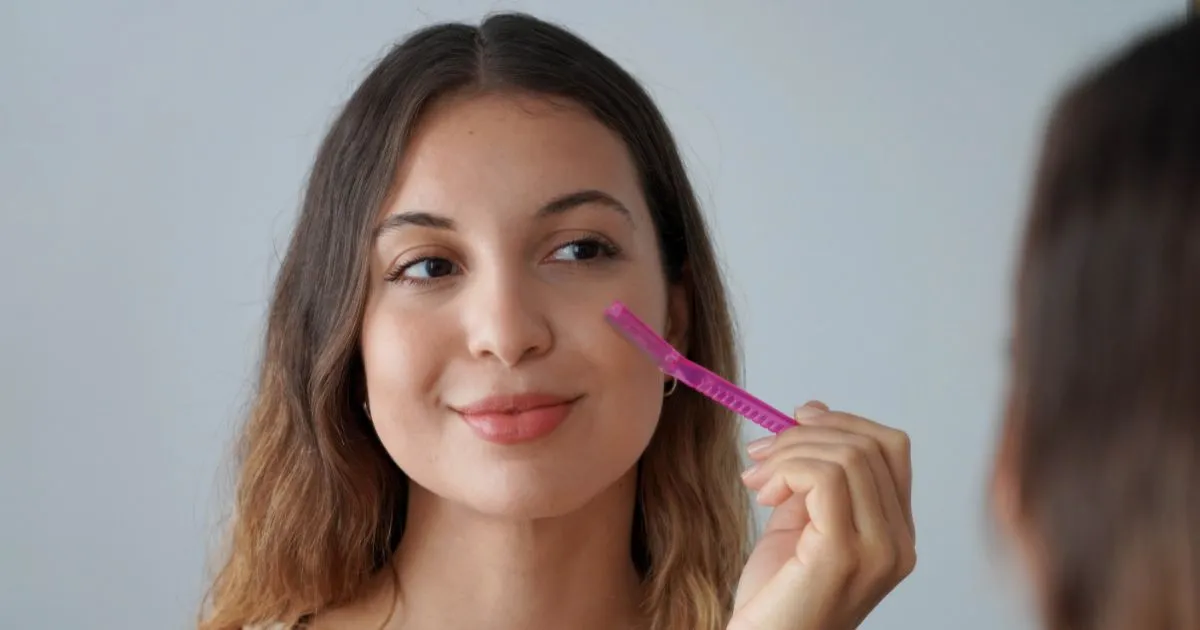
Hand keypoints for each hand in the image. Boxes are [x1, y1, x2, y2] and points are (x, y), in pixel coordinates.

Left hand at [728, 402, 915, 629]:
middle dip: (807, 433)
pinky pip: (826, 477)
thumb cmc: (775, 598)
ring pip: (848, 456)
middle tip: (761, 452)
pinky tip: (763, 494)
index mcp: (895, 534)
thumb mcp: (798, 522)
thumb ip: (811, 474)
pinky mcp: (844, 554)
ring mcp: (879, 551)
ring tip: (757, 478)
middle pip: (871, 445)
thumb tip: (812, 410)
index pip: (890, 449)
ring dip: (790, 452)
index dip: (842, 422)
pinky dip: (787, 469)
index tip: (795, 420)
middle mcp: (898, 544)